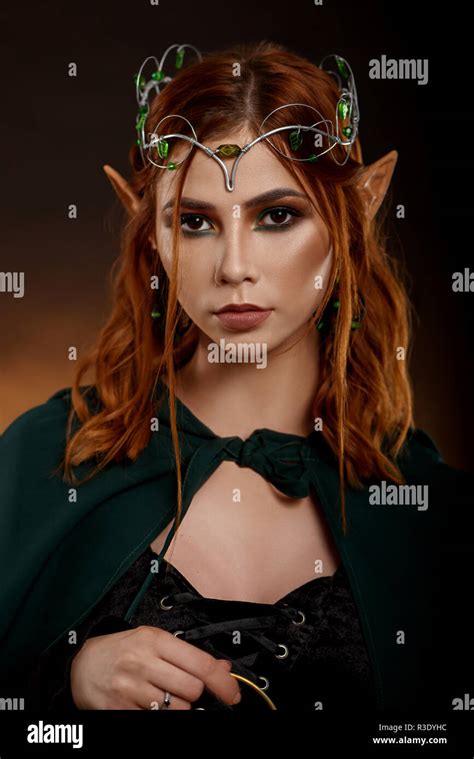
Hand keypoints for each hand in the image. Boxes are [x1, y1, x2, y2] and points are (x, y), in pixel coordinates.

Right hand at [70, 625, 240, 709]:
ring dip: (178, 708)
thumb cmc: (120, 650)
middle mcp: (143, 662)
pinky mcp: (119, 710)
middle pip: (192, 690)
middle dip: (196, 695)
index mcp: (155, 640)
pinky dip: (158, 716)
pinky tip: (149, 705)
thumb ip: (188, 655)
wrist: (80, 664)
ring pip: (177, 710)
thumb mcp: (154, 641)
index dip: (224, 683)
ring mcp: (131, 688)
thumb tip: (223, 668)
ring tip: (163, 696)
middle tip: (186, 691)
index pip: (201, 664)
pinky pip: (154, 720)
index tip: (233, 693)